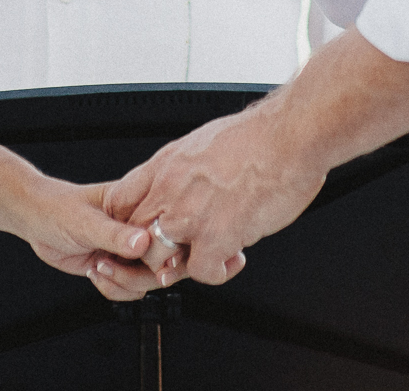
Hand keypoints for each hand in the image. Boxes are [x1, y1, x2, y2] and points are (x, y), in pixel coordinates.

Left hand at [13, 177, 171, 301]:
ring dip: (124, 282)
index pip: (170, 230)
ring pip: (149, 280)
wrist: (36, 221)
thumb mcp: (85, 220)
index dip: (170, 250)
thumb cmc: (58, 208)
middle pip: (165, 260)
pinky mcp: (119, 266)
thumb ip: (114, 234)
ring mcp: (130, 250)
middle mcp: (140, 228)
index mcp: (139, 205)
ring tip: (99, 266)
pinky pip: (131, 289)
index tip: (158, 265)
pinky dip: (114, 289)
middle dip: (142, 274)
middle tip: (113, 266)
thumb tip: (144, 243)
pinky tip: (95, 272)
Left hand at [100, 99, 325, 286]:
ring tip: (203, 257)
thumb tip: (184, 185)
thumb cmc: (259, 136)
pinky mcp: (217, 236)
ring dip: (180, 264)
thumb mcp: (202, 143)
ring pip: (157, 258)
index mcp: (166, 165)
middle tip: (173, 253)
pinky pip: (200, 272)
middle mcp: (171, 189)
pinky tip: (231, 258)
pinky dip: (215, 272)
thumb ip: (184, 170)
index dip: (125, 223)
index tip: (139, 232)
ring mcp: (191, 215)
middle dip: (149, 251)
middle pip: (132, 234)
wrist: (290, 135)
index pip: (118, 201)